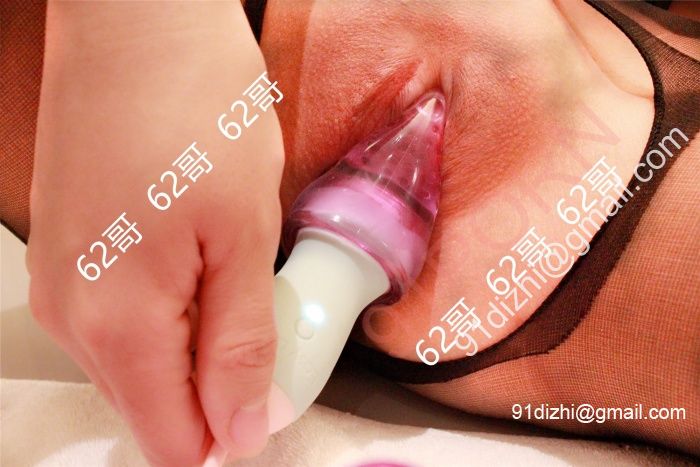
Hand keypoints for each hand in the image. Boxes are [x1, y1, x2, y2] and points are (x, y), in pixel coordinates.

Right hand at [27, 2, 282, 464]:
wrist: (135, 26)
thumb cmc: (196, 115)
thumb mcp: (243, 238)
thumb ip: (240, 346)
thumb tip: (242, 430)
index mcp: (117, 328)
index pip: (172, 440)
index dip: (230, 431)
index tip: (273, 391)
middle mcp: (72, 319)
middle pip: (154, 405)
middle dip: (218, 385)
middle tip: (265, 316)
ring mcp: (63, 285)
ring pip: (140, 362)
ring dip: (197, 342)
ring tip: (235, 274)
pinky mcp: (69, 254)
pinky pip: (123, 319)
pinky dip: (170, 311)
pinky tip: (200, 257)